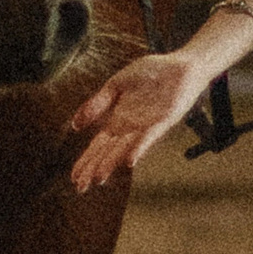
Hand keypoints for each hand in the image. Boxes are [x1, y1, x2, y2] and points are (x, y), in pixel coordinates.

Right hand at [68, 51, 206, 190]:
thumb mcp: (115, 85)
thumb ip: (97, 104)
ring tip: (98, 179)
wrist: (178, 66)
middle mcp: (130, 129)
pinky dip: (138, 148)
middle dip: (93, 168)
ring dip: (111, 164)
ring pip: (124, 149)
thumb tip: (74, 125)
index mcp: (117, 121)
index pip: (98, 146)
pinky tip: (129, 161)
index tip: (74, 178)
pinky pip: (147, 137)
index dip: (86, 161)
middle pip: (107, 152)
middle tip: (80, 187)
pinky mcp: (162, 121)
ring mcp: (145, 127)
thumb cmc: (150, 74)